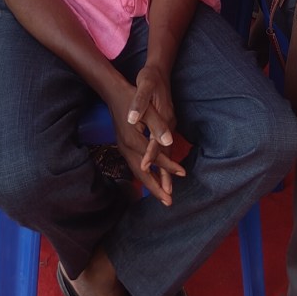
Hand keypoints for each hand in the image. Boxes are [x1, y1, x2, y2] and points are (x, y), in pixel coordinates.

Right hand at [118, 65, 182, 204]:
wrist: (113, 93)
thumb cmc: (133, 99)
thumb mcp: (148, 110)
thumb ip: (158, 127)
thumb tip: (168, 142)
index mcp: (133, 140)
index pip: (155, 158)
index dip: (169, 167)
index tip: (183, 173)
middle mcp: (126, 148)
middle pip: (142, 173)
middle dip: (156, 188)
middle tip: (168, 202)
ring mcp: (123, 148)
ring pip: (137, 172)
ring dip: (149, 185)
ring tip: (161, 196)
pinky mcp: (123, 147)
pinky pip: (134, 166)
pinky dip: (143, 176)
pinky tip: (150, 180)